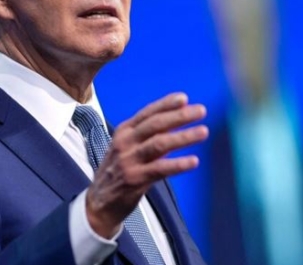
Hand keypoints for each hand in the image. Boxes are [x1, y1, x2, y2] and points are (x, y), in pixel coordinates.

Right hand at [85, 92, 208, 236]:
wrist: (98, 203)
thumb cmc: (118, 172)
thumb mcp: (129, 148)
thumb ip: (151, 135)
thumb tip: (177, 120)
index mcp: (124, 131)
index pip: (148, 113)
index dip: (166, 104)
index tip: (184, 98)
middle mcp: (125, 143)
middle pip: (155, 125)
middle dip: (179, 116)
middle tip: (201, 111)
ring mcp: (129, 161)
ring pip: (160, 144)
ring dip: (183, 137)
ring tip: (203, 132)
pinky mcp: (135, 180)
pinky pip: (160, 169)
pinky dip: (178, 164)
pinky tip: (193, 161)